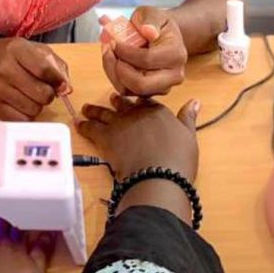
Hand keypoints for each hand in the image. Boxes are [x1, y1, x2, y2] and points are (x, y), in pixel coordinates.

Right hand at [0, 36, 70, 120]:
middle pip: (41, 93)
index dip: (58, 81)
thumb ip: (56, 66)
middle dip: (49, 94)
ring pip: (33, 109)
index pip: (44, 70)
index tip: (62, 86)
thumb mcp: (36, 50)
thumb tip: (66, 89)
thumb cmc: (13, 54)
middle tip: (44, 90)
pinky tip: (24, 104)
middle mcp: (4, 68)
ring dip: (38, 105)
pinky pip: (20, 120)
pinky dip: (27, 116)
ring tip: (32, 96)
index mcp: (17, 49)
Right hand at [0, 216, 53, 272]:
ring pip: (20, 230)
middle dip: (0, 214)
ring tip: (25, 214)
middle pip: (0, 219)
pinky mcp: (33, 271)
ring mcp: (15, 255)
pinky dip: (45, 239)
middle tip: (3, 209)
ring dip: (21, 222)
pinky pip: (42, 249)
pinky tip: (47, 231)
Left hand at [77, 93, 199, 181]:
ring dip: (95, 110)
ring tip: (87, 108)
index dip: (139, 100)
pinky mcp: (105, 137)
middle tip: (110, 98)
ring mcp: (119, 124)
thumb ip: (188, 118)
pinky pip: (91, 128)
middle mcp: (136, 113)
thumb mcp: (189, 136)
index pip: (146, 101)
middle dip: (116, 101)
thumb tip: (195, 101)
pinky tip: (78, 123)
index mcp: (157, 111)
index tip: (134, 99)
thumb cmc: (178, 159)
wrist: (157, 175)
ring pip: (105, 113)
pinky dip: (84, 125)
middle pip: (123, 104)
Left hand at [101, 6, 186, 96]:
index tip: (114, 41)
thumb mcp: (153, 14)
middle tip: (108, 50)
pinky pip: (126, 90)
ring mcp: (162, 87)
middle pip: (141, 85)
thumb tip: (149, 31)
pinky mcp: (149, 92)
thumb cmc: (156, 23)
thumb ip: (151, 20)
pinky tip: (111, 60)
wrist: (162, 35)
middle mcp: (173, 76)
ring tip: (107, 52)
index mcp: (176, 54)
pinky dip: (114, 77)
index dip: (126, 52)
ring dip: (112, 72)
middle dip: (118, 68)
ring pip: (130, 90)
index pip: (147, 60)